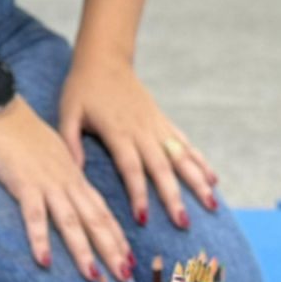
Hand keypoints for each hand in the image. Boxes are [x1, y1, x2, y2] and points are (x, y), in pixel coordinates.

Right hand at [0, 98, 131, 281]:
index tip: (129, 258)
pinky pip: (35, 216)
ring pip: (71, 221)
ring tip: (94, 276)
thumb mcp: (52, 150)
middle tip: (124, 275)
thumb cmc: (21, 130)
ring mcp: (46, 182)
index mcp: (74, 174)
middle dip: (111, 249)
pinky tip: (45, 261)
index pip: (101, 210)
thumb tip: (72, 190)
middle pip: (94, 219)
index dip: (116, 236)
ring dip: (83, 250)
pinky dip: (41, 239)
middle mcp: (66, 180)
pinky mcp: (23, 183)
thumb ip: (64, 172)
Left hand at [57, 50, 218, 229]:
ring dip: (197, 182)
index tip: (144, 218)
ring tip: (211, 205)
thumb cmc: (82, 88)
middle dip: (174, 197)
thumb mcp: (68, 113)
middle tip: (184, 223)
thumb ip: (71, 142)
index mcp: (118, 132)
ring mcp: (156, 126)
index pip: (131, 168)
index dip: (138, 193)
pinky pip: (185, 144)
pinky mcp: (163, 122)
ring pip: (181, 157)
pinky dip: (200, 162)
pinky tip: (212, 180)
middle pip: (162, 168)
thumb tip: (74, 172)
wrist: (104, 58)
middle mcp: (142, 130)